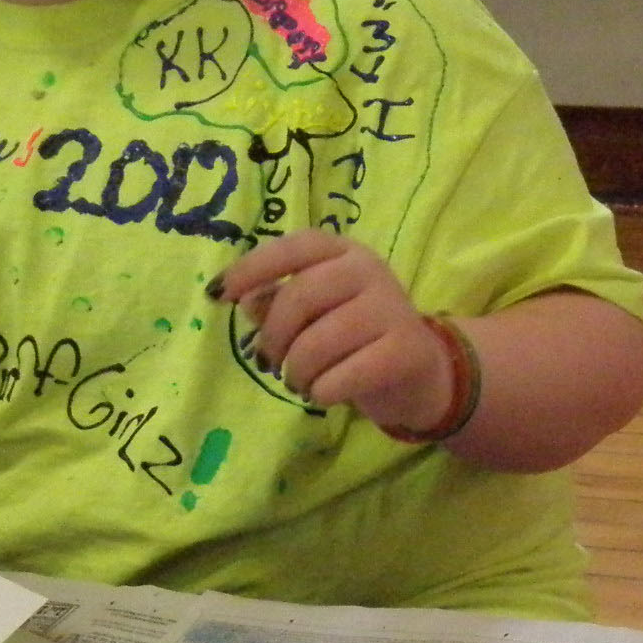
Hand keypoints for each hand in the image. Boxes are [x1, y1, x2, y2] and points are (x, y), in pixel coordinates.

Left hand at [212, 232, 453, 435]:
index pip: (294, 248)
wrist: (423, 373)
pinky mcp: (405, 350)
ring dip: (296, 371)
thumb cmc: (356, 338)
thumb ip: (279, 302)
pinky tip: (324, 394)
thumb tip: (246, 300)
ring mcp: (391, 309)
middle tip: (268, 363)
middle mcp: (369, 271)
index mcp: (344, 253)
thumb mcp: (316, 314)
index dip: (252, 268)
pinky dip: (322, 391)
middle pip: (300, 297)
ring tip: (298, 383)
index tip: (219, 297)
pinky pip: (344, 375)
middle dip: (273, 337)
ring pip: (318, 342)